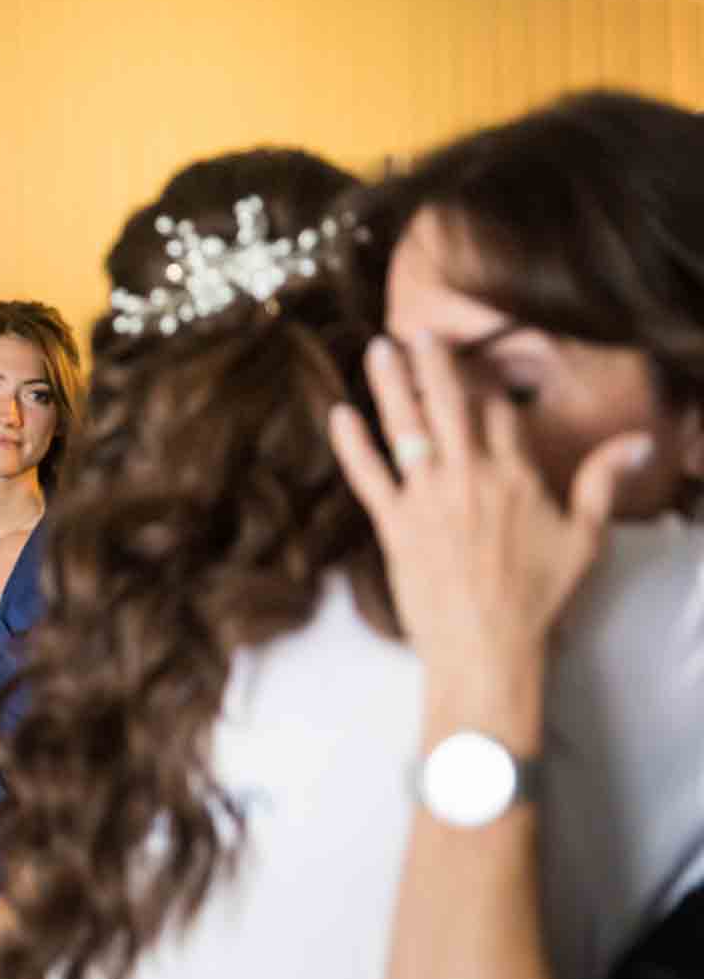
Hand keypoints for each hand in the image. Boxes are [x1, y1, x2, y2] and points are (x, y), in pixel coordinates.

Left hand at [327, 334, 649, 726]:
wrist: (488, 646)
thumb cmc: (540, 598)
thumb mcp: (585, 538)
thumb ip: (603, 482)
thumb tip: (639, 441)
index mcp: (515, 476)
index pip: (499, 413)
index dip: (487, 385)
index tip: (475, 362)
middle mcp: (469, 476)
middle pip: (449, 405)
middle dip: (434, 364)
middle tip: (420, 331)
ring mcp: (427, 498)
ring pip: (406, 428)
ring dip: (390, 385)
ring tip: (378, 349)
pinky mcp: (394, 523)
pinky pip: (367, 475)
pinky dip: (351, 444)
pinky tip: (338, 414)